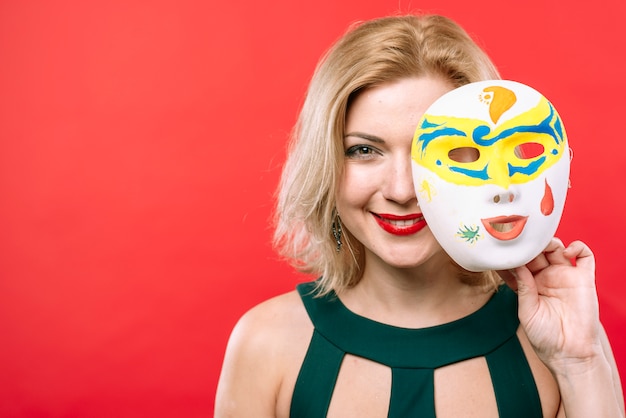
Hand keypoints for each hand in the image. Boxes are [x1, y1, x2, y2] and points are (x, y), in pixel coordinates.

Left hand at [498, 238, 602, 369]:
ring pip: (557, 248)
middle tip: (521, 240)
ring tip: (541, 245)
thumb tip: (516, 265)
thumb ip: (523, 288)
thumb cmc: (545, 337)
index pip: (518, 263)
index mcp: (529, 285)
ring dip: (548, 241)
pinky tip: (567, 251)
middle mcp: (546, 278)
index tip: (502, 248)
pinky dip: (578, 247)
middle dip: (528, 244)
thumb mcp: (527, 312)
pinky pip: (585, 256)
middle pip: (536, 251)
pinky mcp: (584, 279)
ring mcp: (565, 276)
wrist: (570, 354)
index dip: (511, 255)